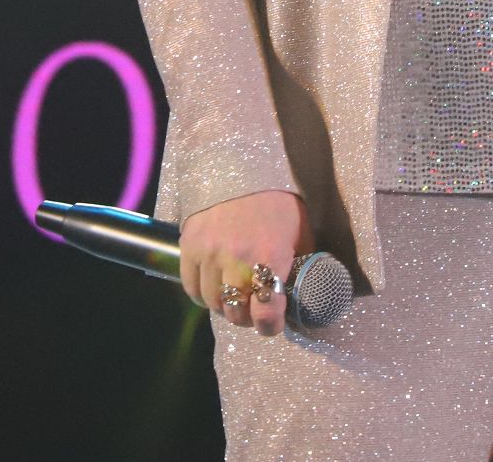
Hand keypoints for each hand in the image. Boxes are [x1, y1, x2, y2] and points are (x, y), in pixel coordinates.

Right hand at [178, 189, 308, 336]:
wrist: (242, 165)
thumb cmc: (278, 200)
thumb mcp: (302, 231)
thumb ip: (302, 264)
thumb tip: (303, 291)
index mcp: (270, 256)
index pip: (266, 313)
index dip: (271, 326)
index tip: (273, 324)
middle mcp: (237, 259)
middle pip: (237, 313)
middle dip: (249, 317)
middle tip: (255, 308)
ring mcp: (209, 253)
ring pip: (212, 303)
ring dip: (226, 306)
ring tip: (235, 295)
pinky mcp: (189, 245)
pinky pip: (190, 287)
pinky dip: (202, 294)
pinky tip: (214, 286)